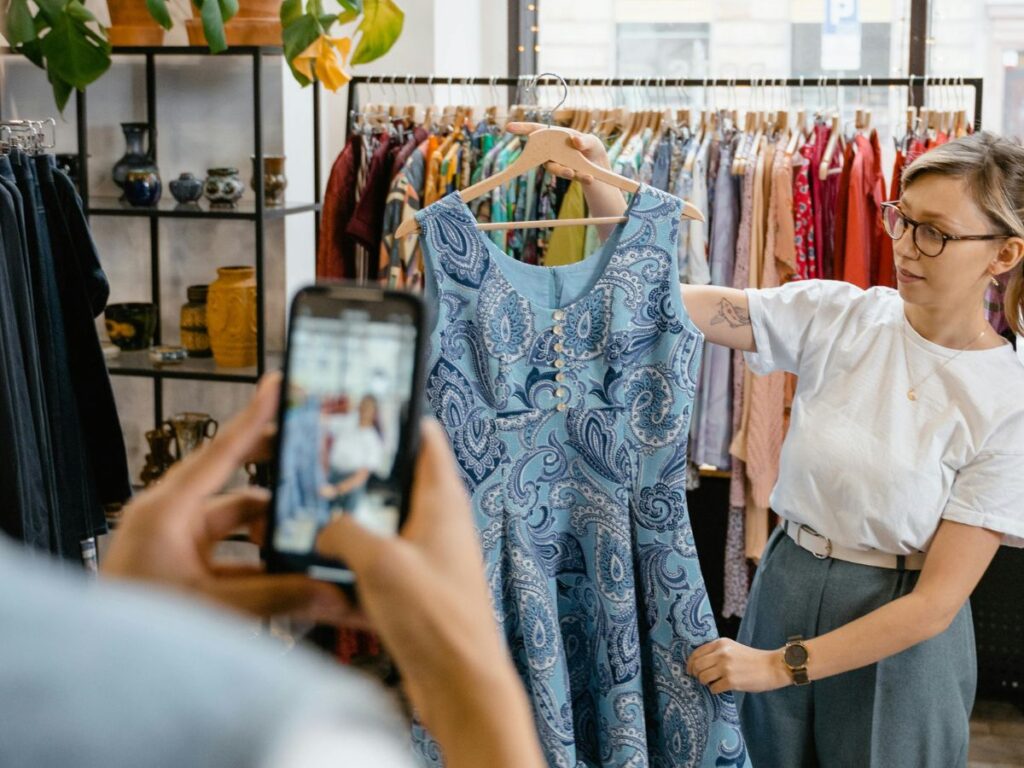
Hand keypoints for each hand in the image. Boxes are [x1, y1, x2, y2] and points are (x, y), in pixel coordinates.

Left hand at [103, 373, 351, 624]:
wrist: (100, 665)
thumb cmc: (139, 626)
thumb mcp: (215, 607)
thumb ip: (278, 597)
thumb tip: (332, 592)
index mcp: (167, 511)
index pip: (221, 452)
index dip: (254, 417)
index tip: (279, 386)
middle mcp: (170, 517)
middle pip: (232, 479)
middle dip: (273, 471)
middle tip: (311, 453)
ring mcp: (175, 542)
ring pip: (236, 519)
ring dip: (271, 525)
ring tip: (310, 528)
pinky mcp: (181, 565)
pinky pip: (230, 550)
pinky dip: (258, 556)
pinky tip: (289, 567)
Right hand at [316, 421, 544, 767]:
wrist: (459, 682)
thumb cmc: (438, 618)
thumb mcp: (379, 561)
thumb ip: (344, 532)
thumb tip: (326, 528)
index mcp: (442, 500)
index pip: (425, 438)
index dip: (397, 419)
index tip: (365, 407)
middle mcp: (439, 522)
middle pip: (398, 481)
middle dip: (361, 475)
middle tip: (324, 467)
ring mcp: (428, 554)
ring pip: (385, 523)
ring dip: (354, 523)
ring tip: (316, 517)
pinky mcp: (417, 587)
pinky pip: (380, 562)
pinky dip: (356, 561)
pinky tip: (328, 569)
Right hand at [505, 121, 610, 183]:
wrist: (599, 166)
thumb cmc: (592, 148)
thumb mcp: (592, 141)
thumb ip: (585, 140)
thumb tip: (575, 140)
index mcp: (556, 136)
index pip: (537, 130)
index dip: (522, 128)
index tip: (509, 127)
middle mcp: (552, 150)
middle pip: (542, 154)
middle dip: (545, 155)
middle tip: (553, 158)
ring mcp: (557, 163)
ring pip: (554, 168)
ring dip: (563, 171)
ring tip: (574, 172)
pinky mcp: (565, 174)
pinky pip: (569, 176)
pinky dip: (580, 177)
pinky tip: (589, 177)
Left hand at [686, 638, 791, 693]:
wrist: (772, 667)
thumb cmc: (753, 659)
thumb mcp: (732, 648)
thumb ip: (717, 652)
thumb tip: (698, 663)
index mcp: (720, 643)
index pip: (696, 653)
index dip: (690, 663)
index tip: (690, 670)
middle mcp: (721, 653)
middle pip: (696, 666)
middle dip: (696, 674)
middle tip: (701, 679)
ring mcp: (726, 667)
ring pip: (702, 677)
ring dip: (706, 683)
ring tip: (714, 683)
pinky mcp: (731, 681)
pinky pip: (713, 688)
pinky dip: (715, 690)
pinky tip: (722, 688)